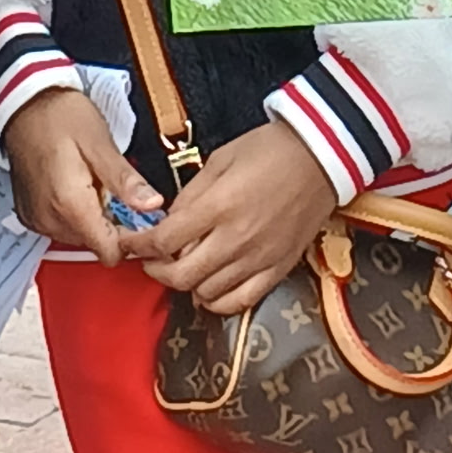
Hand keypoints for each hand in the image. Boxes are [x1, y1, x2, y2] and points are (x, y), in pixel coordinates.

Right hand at [2, 88, 162, 265]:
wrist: (23, 104)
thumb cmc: (60, 116)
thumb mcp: (100, 142)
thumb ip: (125, 179)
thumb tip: (152, 205)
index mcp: (70, 204)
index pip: (107, 251)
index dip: (129, 237)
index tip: (139, 215)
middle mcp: (49, 219)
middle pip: (94, 243)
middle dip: (112, 221)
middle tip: (116, 186)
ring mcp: (37, 219)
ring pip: (79, 237)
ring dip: (93, 216)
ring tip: (95, 181)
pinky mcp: (30, 215)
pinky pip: (61, 227)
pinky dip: (75, 212)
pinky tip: (78, 184)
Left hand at [120, 121, 334, 314]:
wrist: (321, 156)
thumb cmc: (270, 150)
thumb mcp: (221, 159)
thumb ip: (192, 193)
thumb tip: (169, 221)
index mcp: (219, 206)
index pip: (166, 241)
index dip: (140, 245)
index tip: (130, 242)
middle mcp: (236, 239)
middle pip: (181, 276)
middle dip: (156, 270)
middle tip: (151, 258)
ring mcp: (258, 259)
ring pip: (206, 293)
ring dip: (186, 284)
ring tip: (183, 266)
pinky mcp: (277, 270)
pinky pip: (239, 302)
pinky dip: (217, 301)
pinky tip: (209, 286)